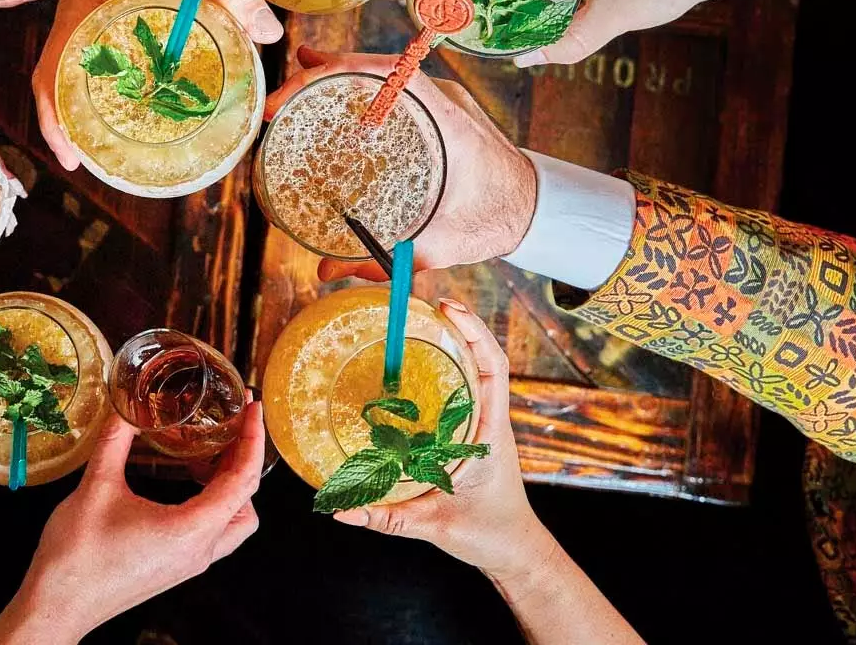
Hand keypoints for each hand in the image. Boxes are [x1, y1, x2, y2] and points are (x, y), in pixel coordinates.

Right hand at [0, 404, 265, 641]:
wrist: (58, 605)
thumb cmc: (77, 557)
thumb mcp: (96, 487)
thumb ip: (115, 443)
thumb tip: (125, 410)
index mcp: (191, 530)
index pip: (242, 481)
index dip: (252, 441)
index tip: (253, 411)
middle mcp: (199, 551)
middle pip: (247, 505)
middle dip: (245, 464)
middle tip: (231, 431)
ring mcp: (188, 563)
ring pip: (232, 524)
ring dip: (229, 488)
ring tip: (205, 456)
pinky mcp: (174, 568)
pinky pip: (210, 533)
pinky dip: (211, 504)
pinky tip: (183, 483)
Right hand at [31, 0, 283, 168]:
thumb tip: (269, 34)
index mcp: (81, 15)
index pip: (48, 78)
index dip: (53, 122)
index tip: (71, 158)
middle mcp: (79, 21)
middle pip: (61, 85)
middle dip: (76, 128)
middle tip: (104, 161)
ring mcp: (92, 16)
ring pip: (79, 72)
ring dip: (91, 106)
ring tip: (124, 140)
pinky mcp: (110, 8)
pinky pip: (102, 54)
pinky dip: (114, 79)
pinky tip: (148, 91)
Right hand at [265, 46, 534, 281]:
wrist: (534, 208)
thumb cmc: (492, 223)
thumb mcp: (438, 246)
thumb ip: (384, 261)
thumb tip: (326, 271)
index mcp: (448, 123)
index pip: (390, 74)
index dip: (341, 69)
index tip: (303, 83)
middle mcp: (445, 101)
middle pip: (379, 67)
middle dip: (327, 70)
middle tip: (285, 88)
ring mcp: (443, 100)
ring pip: (385, 71)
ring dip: (341, 72)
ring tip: (299, 77)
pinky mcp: (440, 107)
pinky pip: (395, 85)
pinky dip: (360, 84)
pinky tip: (334, 92)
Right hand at [332, 301, 553, 580]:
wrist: (514, 551)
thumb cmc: (488, 534)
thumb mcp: (434, 526)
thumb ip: (386, 517)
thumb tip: (340, 510)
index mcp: (488, 431)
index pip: (493, 367)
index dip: (474, 332)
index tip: (448, 307)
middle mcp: (488, 420)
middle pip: (482, 358)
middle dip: (457, 326)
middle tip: (420, 304)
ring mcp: (481, 426)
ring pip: (472, 373)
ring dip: (451, 344)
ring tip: (415, 324)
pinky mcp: (471, 435)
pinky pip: (460, 392)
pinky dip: (443, 371)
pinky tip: (413, 369)